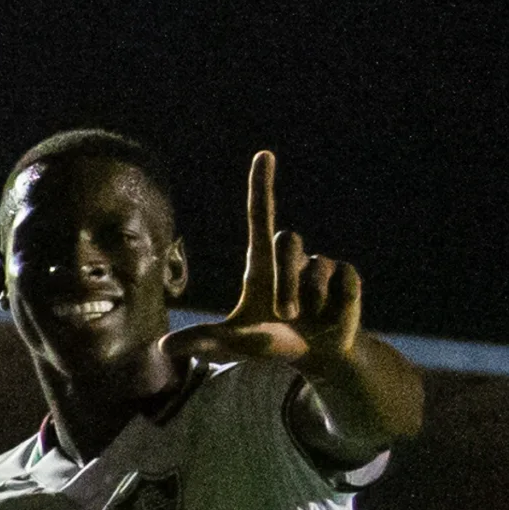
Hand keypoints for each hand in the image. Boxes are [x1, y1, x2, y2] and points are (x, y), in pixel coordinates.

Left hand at [165, 151, 362, 371]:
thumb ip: (202, 342)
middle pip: (289, 241)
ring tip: (305, 318)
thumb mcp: (234, 344)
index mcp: (261, 264)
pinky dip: (336, 306)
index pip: (260, 216)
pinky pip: (344, 282)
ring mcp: (319, 265)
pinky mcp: (346, 278)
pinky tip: (332, 315)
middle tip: (287, 315)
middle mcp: (290, 258)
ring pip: (316, 267)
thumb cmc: (268, 343)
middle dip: (288, 282)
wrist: (315, 355)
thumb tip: (162, 347)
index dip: (262, 186)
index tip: (264, 154)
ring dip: (310, 299)